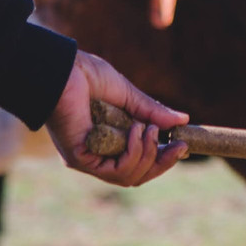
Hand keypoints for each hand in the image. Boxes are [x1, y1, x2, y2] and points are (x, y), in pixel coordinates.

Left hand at [45, 50, 188, 185]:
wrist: (63, 68)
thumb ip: (151, 112)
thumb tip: (183, 120)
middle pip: (136, 176)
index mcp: (105, 142)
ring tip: (148, 128)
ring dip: (147, 153)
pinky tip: (135, 129)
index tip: (182, 145)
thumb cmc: (87, 76)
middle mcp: (95, 155)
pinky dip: (133, 152)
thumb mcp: (128, 96)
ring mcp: (86, 160)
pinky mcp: (79, 159)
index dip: (162, 159)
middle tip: (179, 145)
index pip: (137, 164)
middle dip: (162, 162)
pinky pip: (116, 170)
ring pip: (129, 177)